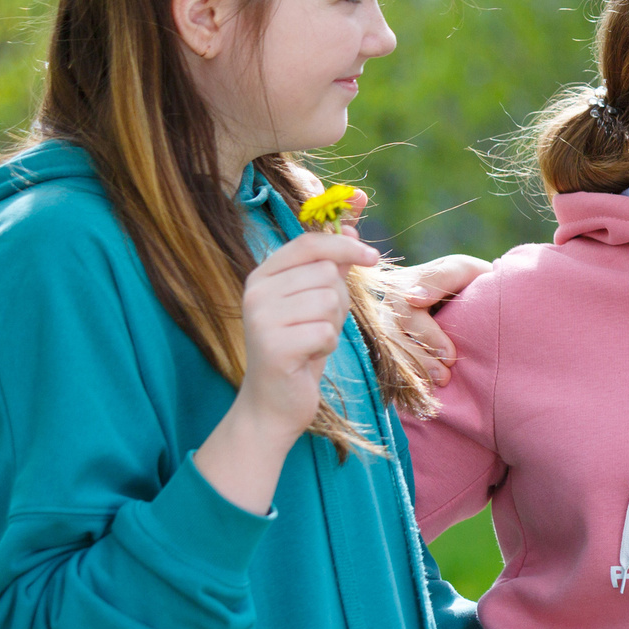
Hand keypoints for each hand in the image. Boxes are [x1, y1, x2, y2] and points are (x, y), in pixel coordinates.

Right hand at [195, 229, 378, 513]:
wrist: (273, 404)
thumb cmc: (300, 347)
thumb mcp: (317, 300)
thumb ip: (331, 263)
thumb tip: (353, 224)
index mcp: (262, 275)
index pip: (309, 242)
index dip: (345, 245)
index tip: (372, 256)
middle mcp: (255, 292)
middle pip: (326, 273)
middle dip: (338, 300)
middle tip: (319, 324)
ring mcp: (260, 319)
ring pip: (329, 300)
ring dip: (333, 324)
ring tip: (312, 340)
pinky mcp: (273, 346)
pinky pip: (326, 331)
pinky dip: (327, 345)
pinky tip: (309, 357)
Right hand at [385, 253, 488, 387]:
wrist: (481, 297)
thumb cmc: (471, 280)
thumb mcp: (461, 270)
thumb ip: (440, 278)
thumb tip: (411, 297)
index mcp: (402, 284)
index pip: (406, 312)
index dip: (427, 336)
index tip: (450, 356)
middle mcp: (388, 307)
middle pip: (392, 336)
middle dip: (419, 359)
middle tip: (445, 377)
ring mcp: (386, 328)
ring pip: (388, 353)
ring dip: (413, 372)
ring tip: (440, 383)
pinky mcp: (389, 348)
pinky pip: (388, 367)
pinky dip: (406, 380)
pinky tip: (424, 390)